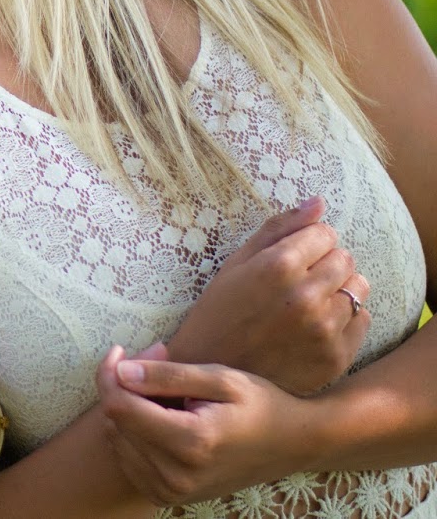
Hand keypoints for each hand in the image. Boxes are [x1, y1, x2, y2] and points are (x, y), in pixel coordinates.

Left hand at [96, 345, 310, 505]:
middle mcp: (178, 474)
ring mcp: (173, 491)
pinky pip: (128, 460)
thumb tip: (121, 372)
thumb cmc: (261, 404)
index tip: (120, 351)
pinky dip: (133, 435)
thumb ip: (168, 376)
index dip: (110, 374)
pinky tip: (159, 420)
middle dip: (123, 387)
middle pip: (116, 422)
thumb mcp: (221, 378)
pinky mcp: (169, 497)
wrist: (293, 445)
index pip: (120, 407)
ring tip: (164, 394)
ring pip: (117, 440)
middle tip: (153, 365)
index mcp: (192, 442)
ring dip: (128, 410)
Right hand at [168, 195, 369, 393]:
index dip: (308, 242)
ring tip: (309, 303)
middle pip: (345, 257)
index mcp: (278, 266)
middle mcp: (306, 296)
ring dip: (339, 289)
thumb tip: (319, 202)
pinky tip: (315, 326)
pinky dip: (345, 319)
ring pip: (359, 287)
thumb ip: (279, 228)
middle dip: (325, 263)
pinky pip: (362, 320)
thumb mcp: (236, 263)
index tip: (291, 257)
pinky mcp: (335, 357)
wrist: (212, 371)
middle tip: (298, 281)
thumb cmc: (219, 312)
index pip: (324, 233)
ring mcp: (324, 329)